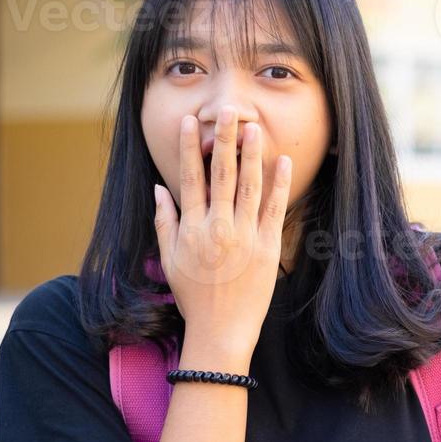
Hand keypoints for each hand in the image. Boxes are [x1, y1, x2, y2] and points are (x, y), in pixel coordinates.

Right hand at [152, 108, 292, 359]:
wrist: (220, 330)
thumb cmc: (193, 296)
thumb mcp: (169, 259)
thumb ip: (164, 220)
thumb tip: (158, 187)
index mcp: (191, 227)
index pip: (190, 178)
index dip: (190, 147)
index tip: (191, 122)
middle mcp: (217, 227)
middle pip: (221, 174)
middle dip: (223, 139)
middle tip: (227, 111)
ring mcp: (244, 236)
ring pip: (249, 185)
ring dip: (251, 154)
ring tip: (252, 127)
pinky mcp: (267, 247)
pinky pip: (274, 209)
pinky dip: (278, 184)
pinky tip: (282, 161)